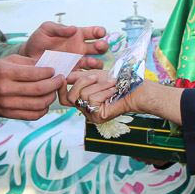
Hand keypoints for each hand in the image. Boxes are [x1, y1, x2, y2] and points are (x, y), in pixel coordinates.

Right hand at [0, 55, 62, 123]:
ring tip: (53, 91)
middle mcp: (5, 89)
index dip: (48, 72)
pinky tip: (45, 102)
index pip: (34, 74)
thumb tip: (50, 65)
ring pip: (38, 104)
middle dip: (54, 84)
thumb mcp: (8, 61)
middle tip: (60, 80)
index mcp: (5, 72)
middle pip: (39, 89)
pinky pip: (33, 115)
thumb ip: (29, 62)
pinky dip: (43, 110)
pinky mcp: (9, 115)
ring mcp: (7, 104)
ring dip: (51, 97)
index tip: (54, 71)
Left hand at [20, 22, 108, 70]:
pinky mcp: (73, 73)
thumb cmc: (40, 39)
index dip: (99, 31)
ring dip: (96, 62)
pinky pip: (84, 76)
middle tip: (98, 46)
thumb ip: (59, 28)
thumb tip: (73, 28)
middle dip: (102, 46)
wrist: (30, 56)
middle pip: (100, 48)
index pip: (93, 32)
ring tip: (88, 61)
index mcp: (78, 35)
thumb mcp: (47, 29)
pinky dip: (85, 76)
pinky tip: (80, 75)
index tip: (100, 32)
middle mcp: (81, 49)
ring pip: (96, 64)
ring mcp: (78, 62)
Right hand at [63, 70, 184, 124]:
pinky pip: (92, 101)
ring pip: (83, 96)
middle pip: (70, 97)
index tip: (64, 77)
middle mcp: (84, 108)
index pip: (64, 98)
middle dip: (83, 82)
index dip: (62, 88)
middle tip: (96, 77)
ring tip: (111, 84)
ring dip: (99, 86)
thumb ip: (77, 77)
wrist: (132, 88)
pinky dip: (103, 93)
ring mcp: (91, 114)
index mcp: (82, 99)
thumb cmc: (116, 80)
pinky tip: (112, 92)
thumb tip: (64, 76)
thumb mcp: (93, 75)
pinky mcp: (98, 117)